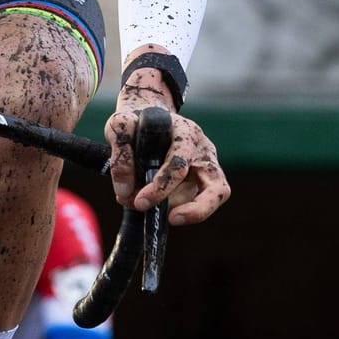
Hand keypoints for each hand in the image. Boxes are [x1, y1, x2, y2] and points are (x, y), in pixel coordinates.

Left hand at [105, 70, 229, 226]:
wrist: (148, 120)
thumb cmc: (136, 123)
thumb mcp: (121, 125)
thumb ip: (121, 153)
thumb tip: (125, 191)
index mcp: (186, 133)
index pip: (179, 164)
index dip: (161, 187)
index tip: (140, 202)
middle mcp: (203, 151)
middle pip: (217, 187)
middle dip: (196, 210)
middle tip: (171, 219)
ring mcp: (206, 168)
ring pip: (214, 197)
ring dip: (187, 212)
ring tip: (159, 212)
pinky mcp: (200, 183)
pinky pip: (196, 204)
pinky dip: (178, 210)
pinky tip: (156, 206)